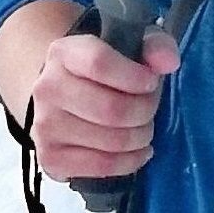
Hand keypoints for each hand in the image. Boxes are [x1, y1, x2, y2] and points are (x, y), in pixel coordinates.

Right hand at [29, 24, 179, 182]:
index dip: (135, 77)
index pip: (99, 64)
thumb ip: (156, 46)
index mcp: (64, 53)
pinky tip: (138, 151)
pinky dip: (130, 162)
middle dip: (145, 111)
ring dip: (140, 137)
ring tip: (143, 127)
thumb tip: (169, 63)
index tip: (151, 83)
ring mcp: (44, 126)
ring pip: (111, 141)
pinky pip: (102, 166)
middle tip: (150, 108)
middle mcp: (47, 89)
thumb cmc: (108, 70)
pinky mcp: (50, 158)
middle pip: (112, 109)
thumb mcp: (133, 46)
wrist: (67, 97)